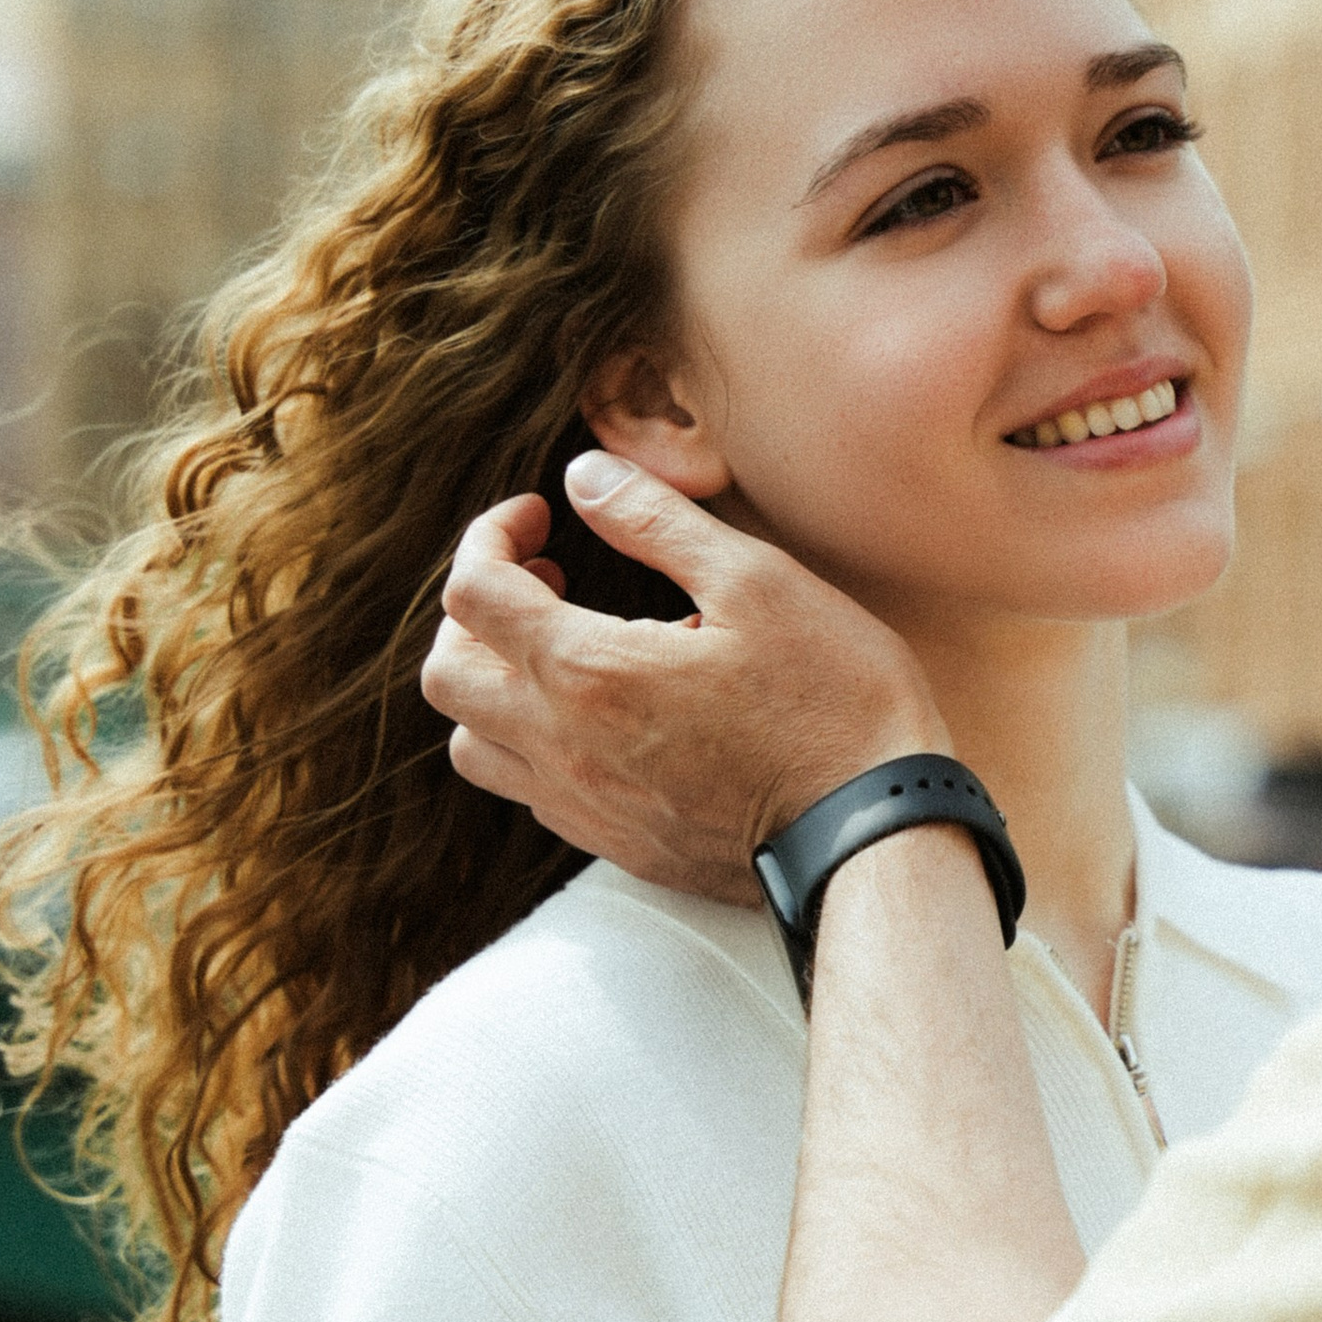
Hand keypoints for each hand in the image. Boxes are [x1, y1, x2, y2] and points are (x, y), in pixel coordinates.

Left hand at [420, 461, 942, 903]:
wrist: (873, 835)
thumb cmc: (833, 701)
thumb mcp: (757, 583)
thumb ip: (656, 522)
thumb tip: (583, 476)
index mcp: (588, 670)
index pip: (472, 593)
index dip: (489, 536)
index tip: (536, 517)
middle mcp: (563, 747)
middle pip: (447, 674)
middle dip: (475, 611)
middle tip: (544, 579)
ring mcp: (584, 807)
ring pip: (473, 745)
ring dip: (494, 685)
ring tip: (562, 650)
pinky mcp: (615, 846)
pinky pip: (529, 792)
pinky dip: (534, 741)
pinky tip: (604, 715)